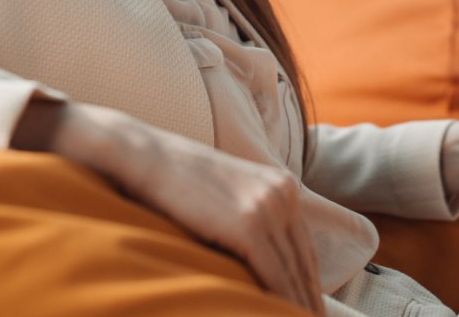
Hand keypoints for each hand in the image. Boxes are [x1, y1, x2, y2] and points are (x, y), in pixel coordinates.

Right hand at [54, 103, 325, 313]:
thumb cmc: (176, 183)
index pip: (303, 248)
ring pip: (292, 272)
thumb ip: (250, 219)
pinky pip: (274, 274)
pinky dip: (279, 302)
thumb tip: (260, 261)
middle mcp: (283, 193)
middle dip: (309, 300)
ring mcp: (268, 206)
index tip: (312, 312)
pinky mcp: (249, 224)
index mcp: (283, 185)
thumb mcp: (227, 197)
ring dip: (298, 306)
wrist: (146, 157)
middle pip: (304, 262)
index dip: (309, 285)